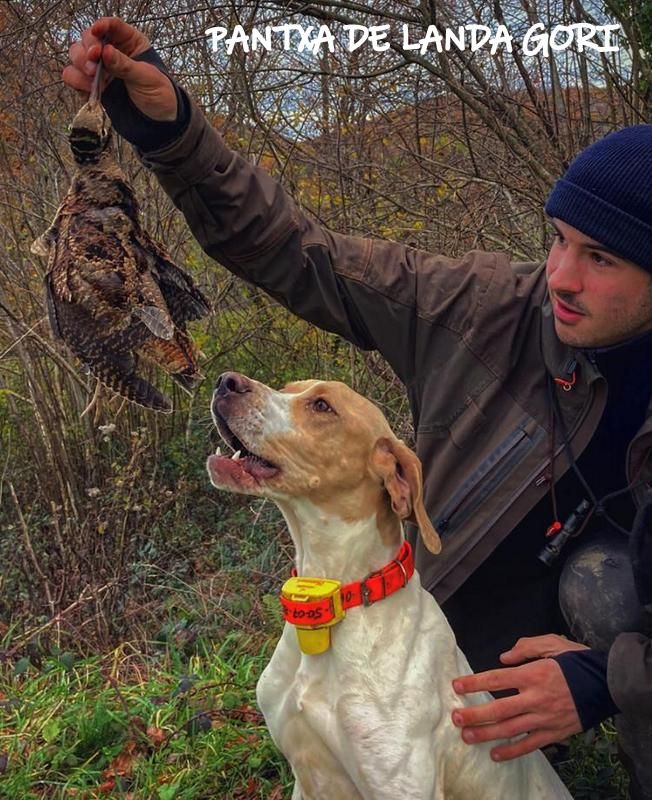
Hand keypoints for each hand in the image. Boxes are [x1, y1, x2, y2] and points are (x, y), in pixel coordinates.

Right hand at [63, 17, 176, 120]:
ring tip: (92, 75)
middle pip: (89, 39)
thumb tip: (105, 52)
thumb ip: (125, 65)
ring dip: (80, 63)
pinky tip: (88, 87)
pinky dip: (76, 80)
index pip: (112, 26)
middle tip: (94, 62)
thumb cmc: (160, 96)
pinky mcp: (93, 85)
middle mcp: (112, 52)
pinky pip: (74, 76)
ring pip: (77, 55)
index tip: (96, 32)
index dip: (102, 26)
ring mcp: (101, 69)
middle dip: (88, 49)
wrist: (159, 123)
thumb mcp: (147, 78)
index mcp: (130, 43)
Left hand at [451, 635, 587, 760]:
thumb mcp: (552, 643)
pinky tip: (495, 754)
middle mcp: (536, 698)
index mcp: (533, 674)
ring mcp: (545, 718)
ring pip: (511, 729)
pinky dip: (512, 751)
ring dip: (487, 734)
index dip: (475, 683)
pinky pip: (530, 745)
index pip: (496, 679)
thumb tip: (503, 658)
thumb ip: (525, 647)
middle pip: (499, 709)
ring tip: (467, 736)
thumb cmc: (576, 661)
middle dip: (475, 714)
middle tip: (456, 717)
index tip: (457, 686)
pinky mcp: (555, 733)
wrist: (607, 684)